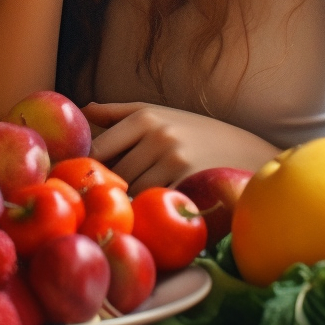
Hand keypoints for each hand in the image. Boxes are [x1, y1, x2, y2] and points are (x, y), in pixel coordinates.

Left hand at [82, 102, 279, 195]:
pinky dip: (152, 211)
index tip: (80, 182)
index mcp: (145, 117)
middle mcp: (159, 136)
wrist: (244, 150)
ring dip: (130, 203)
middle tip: (105, 199)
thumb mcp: (158, 113)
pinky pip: (157, 205)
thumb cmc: (193, 132)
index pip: (99, 149)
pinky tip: (154, 213)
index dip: (85, 169)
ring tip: (132, 205)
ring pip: (134, 193)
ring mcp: (176, 161)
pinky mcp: (191, 185)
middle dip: (110, 189)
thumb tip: (82, 110)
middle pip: (116, 175)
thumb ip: (118, 113)